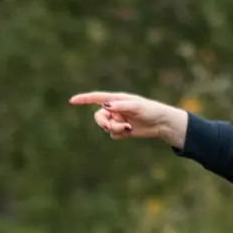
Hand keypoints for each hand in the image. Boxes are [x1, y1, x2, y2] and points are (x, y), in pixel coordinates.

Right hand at [69, 91, 191, 148]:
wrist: (160, 123)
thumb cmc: (150, 110)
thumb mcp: (136, 107)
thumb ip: (120, 106)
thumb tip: (104, 105)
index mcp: (117, 99)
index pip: (97, 98)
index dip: (84, 99)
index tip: (72, 101)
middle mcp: (115, 109)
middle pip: (98, 116)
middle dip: (104, 122)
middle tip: (111, 126)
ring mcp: (117, 119)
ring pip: (105, 127)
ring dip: (114, 128)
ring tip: (127, 128)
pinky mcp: (121, 129)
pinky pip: (113, 134)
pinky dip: (120, 133)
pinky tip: (130, 131)